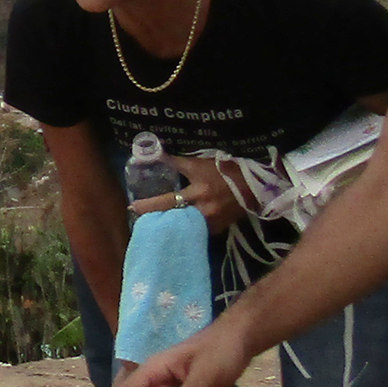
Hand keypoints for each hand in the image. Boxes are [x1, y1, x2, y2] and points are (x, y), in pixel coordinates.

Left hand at [127, 156, 243, 234]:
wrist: (255, 185)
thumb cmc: (225, 170)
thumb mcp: (200, 164)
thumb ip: (176, 162)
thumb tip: (154, 154)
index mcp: (198, 193)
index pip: (168, 200)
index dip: (149, 205)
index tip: (132, 208)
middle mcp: (203, 212)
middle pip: (174, 220)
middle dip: (158, 221)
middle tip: (142, 222)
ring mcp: (212, 223)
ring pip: (186, 229)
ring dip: (172, 227)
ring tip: (158, 226)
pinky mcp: (218, 229)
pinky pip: (198, 232)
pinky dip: (187, 229)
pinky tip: (178, 229)